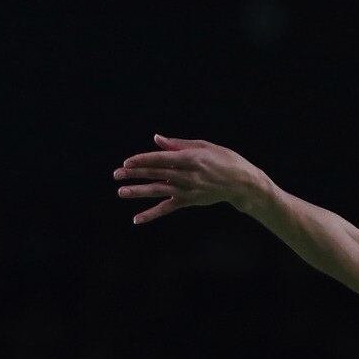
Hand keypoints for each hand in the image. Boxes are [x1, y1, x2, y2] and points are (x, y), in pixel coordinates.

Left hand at [114, 135, 274, 224]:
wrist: (242, 183)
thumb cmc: (224, 159)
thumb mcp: (203, 146)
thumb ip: (177, 144)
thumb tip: (156, 140)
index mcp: (190, 158)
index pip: (161, 159)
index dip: (143, 160)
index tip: (128, 161)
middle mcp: (186, 175)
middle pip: (155, 174)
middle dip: (135, 174)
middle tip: (116, 174)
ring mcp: (186, 190)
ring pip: (158, 191)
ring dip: (138, 192)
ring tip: (121, 192)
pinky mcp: (188, 201)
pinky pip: (166, 208)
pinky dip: (151, 214)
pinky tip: (136, 219)